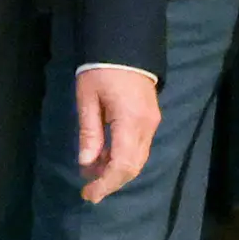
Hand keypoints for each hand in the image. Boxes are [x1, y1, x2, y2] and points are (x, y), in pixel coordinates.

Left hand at [71, 64, 160, 205]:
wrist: (126, 45)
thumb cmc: (101, 69)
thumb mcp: (87, 99)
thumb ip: (89, 132)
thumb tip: (86, 164)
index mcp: (130, 121)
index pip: (122, 164)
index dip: (106, 183)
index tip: (88, 193)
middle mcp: (147, 126)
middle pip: (133, 166)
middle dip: (111, 182)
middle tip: (89, 192)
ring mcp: (152, 123)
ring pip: (138, 159)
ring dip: (116, 172)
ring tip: (93, 176)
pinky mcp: (151, 119)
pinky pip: (139, 148)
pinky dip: (122, 159)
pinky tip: (104, 159)